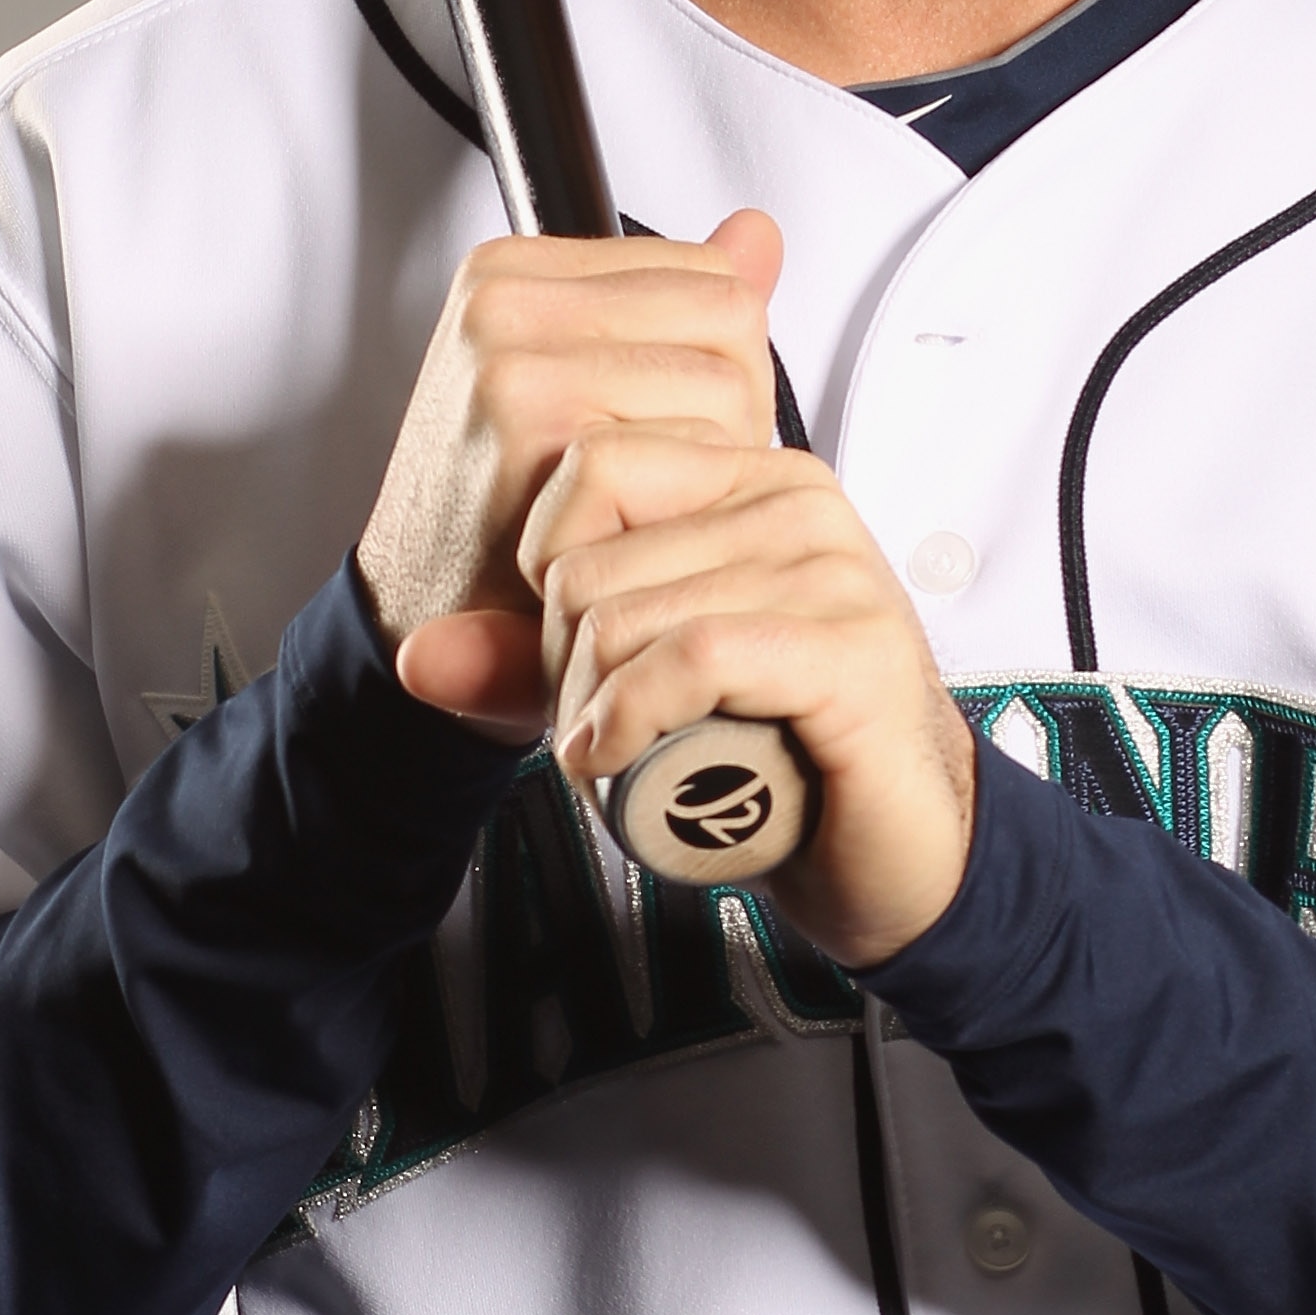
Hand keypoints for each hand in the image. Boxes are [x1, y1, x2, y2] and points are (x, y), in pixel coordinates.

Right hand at [360, 212, 784, 742]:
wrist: (421, 619)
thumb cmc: (501, 513)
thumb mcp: (583, 381)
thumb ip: (676, 302)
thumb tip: (757, 232)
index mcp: (511, 271)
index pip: (710, 272)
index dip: (715, 360)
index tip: (648, 418)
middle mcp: (505, 303)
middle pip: (729, 317)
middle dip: (726, 408)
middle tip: (649, 475)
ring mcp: (516, 364)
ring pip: (728, 382)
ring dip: (715, 460)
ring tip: (639, 502)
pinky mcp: (540, 435)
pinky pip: (703, 444)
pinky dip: (693, 502)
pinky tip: (635, 531)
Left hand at [521, 427, 977, 966]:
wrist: (899, 849)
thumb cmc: (781, 759)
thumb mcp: (638, 688)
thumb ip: (530, 662)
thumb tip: (416, 656)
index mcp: (751, 479)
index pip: (589, 465)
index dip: (544, 576)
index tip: (575, 656)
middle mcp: (797, 504)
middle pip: (590, 560)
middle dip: (564, 667)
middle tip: (601, 729)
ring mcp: (832, 570)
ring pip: (628, 617)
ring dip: (595, 712)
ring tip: (623, 757)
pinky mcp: (848, 647)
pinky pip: (694, 657)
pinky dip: (634, 720)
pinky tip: (621, 760)